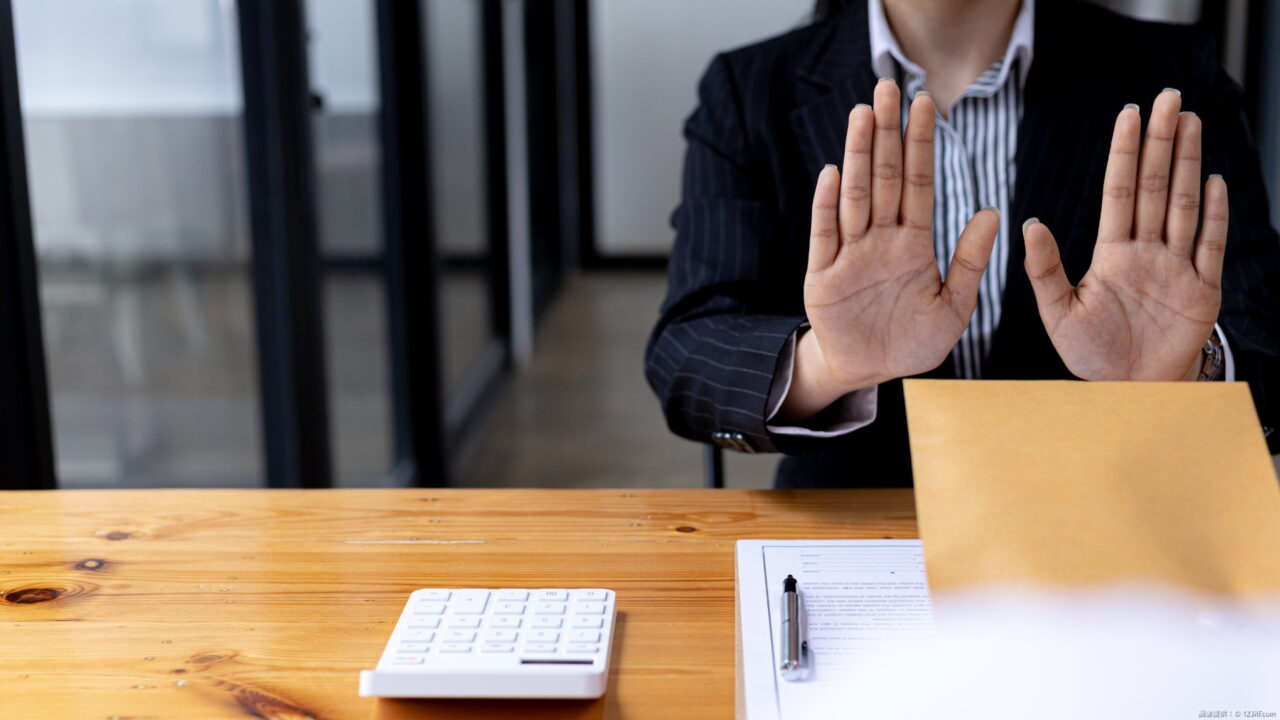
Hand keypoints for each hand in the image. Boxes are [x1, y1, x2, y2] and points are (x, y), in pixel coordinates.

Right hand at [778, 79, 999, 421]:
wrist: (870, 372)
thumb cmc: (912, 341)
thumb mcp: (953, 307)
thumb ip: (970, 261)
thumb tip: (992, 213)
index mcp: (913, 244)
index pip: (919, 184)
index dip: (922, 144)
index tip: (926, 104)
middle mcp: (880, 240)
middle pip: (885, 177)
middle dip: (887, 132)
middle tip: (888, 87)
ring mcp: (850, 255)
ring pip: (855, 196)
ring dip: (859, 154)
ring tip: (863, 114)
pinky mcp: (823, 277)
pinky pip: (825, 236)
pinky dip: (828, 206)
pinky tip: (834, 173)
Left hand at [1022, 90, 1227, 380]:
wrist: (1129, 392)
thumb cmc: (1091, 355)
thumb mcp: (1059, 312)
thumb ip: (1045, 269)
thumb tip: (1028, 223)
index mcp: (1111, 254)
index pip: (1119, 191)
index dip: (1124, 152)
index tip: (1128, 113)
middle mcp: (1146, 252)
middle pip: (1155, 186)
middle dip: (1160, 141)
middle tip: (1167, 97)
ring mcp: (1176, 268)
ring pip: (1184, 205)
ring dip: (1188, 163)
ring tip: (1189, 122)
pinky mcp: (1202, 290)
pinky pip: (1210, 246)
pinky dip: (1215, 215)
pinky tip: (1214, 180)